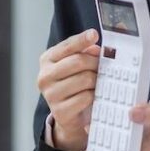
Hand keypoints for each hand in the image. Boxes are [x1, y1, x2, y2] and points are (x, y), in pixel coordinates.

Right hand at [37, 29, 101, 150]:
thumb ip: (84, 53)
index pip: (67, 46)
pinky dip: (94, 95)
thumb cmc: (74, 85)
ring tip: (100, 82)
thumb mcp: (76, 66)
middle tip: (105, 66)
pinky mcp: (60, 111)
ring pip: (85, 79)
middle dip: (96, 62)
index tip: (94, 34)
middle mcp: (44, 76)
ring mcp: (51, 94)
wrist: (68, 116)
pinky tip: (95, 96)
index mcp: (47, 60)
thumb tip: (96, 49)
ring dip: (97, 80)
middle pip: (78, 61)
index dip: (82, 39)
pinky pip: (86, 97)